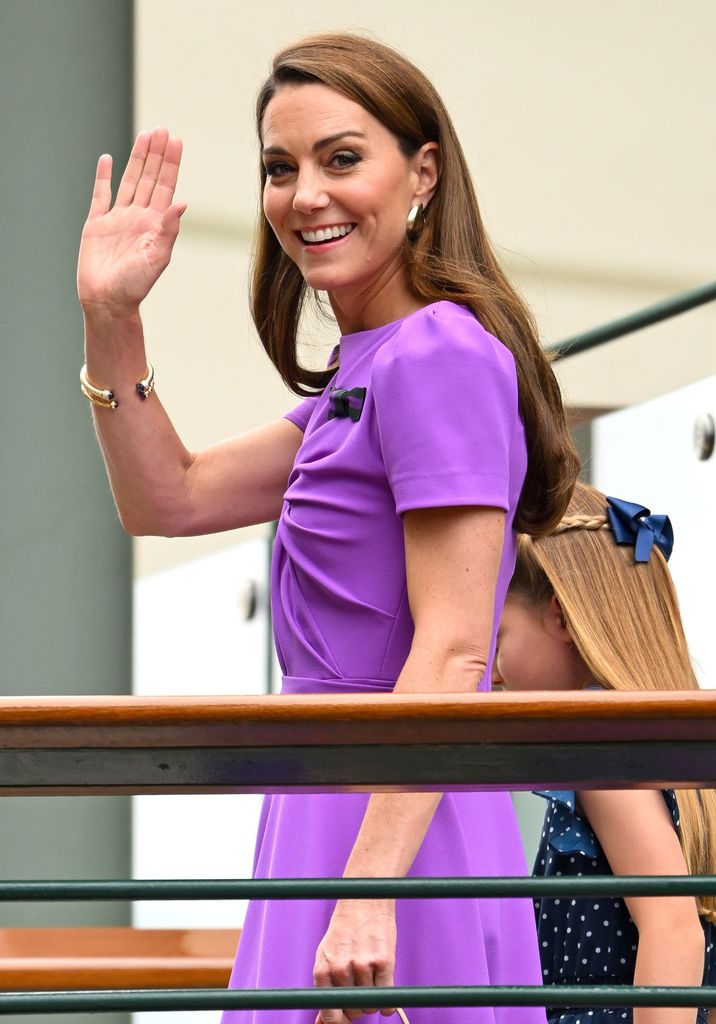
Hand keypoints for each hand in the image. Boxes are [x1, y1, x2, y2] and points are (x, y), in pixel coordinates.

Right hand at [77, 127, 185, 313]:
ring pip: (129, 181)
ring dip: (137, 159)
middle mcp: (138, 217)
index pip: (165, 187)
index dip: (170, 164)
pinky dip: (103, 177)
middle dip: (156, 154)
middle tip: (162, 129)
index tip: (176, 141)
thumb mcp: (157, 258)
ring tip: (145, 136)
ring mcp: (117, 219)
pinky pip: (100, 195)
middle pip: (149, 178)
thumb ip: (168, 230)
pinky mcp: (96, 224)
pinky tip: (108, 160)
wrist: (107, 301)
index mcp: (155, 224)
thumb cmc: (135, 285)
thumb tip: (181, 203)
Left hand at [313, 899, 396, 1023]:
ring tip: (371, 978)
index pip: (330, 1015)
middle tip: (361, 986)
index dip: (340, 1022)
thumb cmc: (344, 932)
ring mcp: (362, 965)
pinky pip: (387, 999)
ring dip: (373, 999)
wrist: (363, 901)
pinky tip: (384, 988)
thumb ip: (325, 991)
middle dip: (358, 1006)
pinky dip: (388, 1003)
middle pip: (353, 1012)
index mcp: (323, 970)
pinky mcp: (384, 961)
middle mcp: (341, 969)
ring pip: (370, 1006)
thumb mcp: (327, 958)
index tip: (347, 1019)